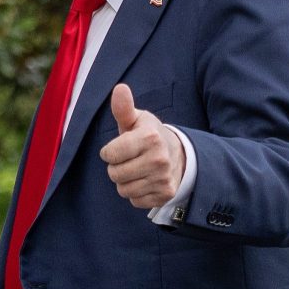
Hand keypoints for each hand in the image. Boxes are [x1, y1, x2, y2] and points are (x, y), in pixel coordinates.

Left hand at [99, 83, 185, 209]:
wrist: (179, 154)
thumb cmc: (149, 135)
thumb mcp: (136, 120)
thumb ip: (123, 108)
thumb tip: (119, 88)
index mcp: (150, 138)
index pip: (110, 154)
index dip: (109, 152)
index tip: (119, 147)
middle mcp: (160, 159)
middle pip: (114, 174)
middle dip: (116, 167)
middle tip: (129, 159)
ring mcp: (164, 178)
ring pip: (123, 190)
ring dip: (125, 181)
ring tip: (137, 169)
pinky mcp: (165, 194)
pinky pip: (135, 201)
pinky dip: (136, 193)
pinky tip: (146, 180)